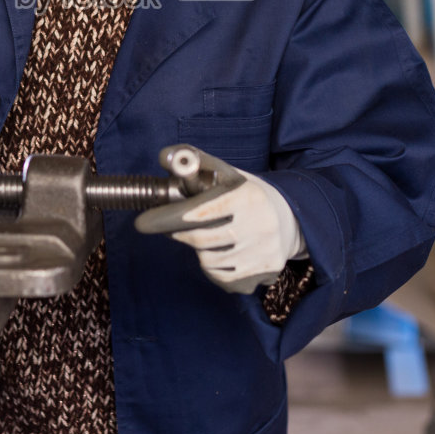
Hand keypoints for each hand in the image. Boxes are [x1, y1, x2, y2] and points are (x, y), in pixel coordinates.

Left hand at [135, 146, 305, 293]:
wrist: (292, 219)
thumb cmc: (247, 194)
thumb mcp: (228, 173)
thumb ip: (196, 162)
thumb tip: (164, 155)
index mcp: (246, 196)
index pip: (198, 212)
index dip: (166, 218)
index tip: (142, 223)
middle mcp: (259, 224)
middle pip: (199, 240)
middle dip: (179, 233)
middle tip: (174, 226)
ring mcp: (263, 251)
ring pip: (208, 261)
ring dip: (199, 251)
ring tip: (210, 236)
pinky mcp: (266, 271)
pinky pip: (223, 277)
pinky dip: (214, 268)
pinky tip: (222, 253)